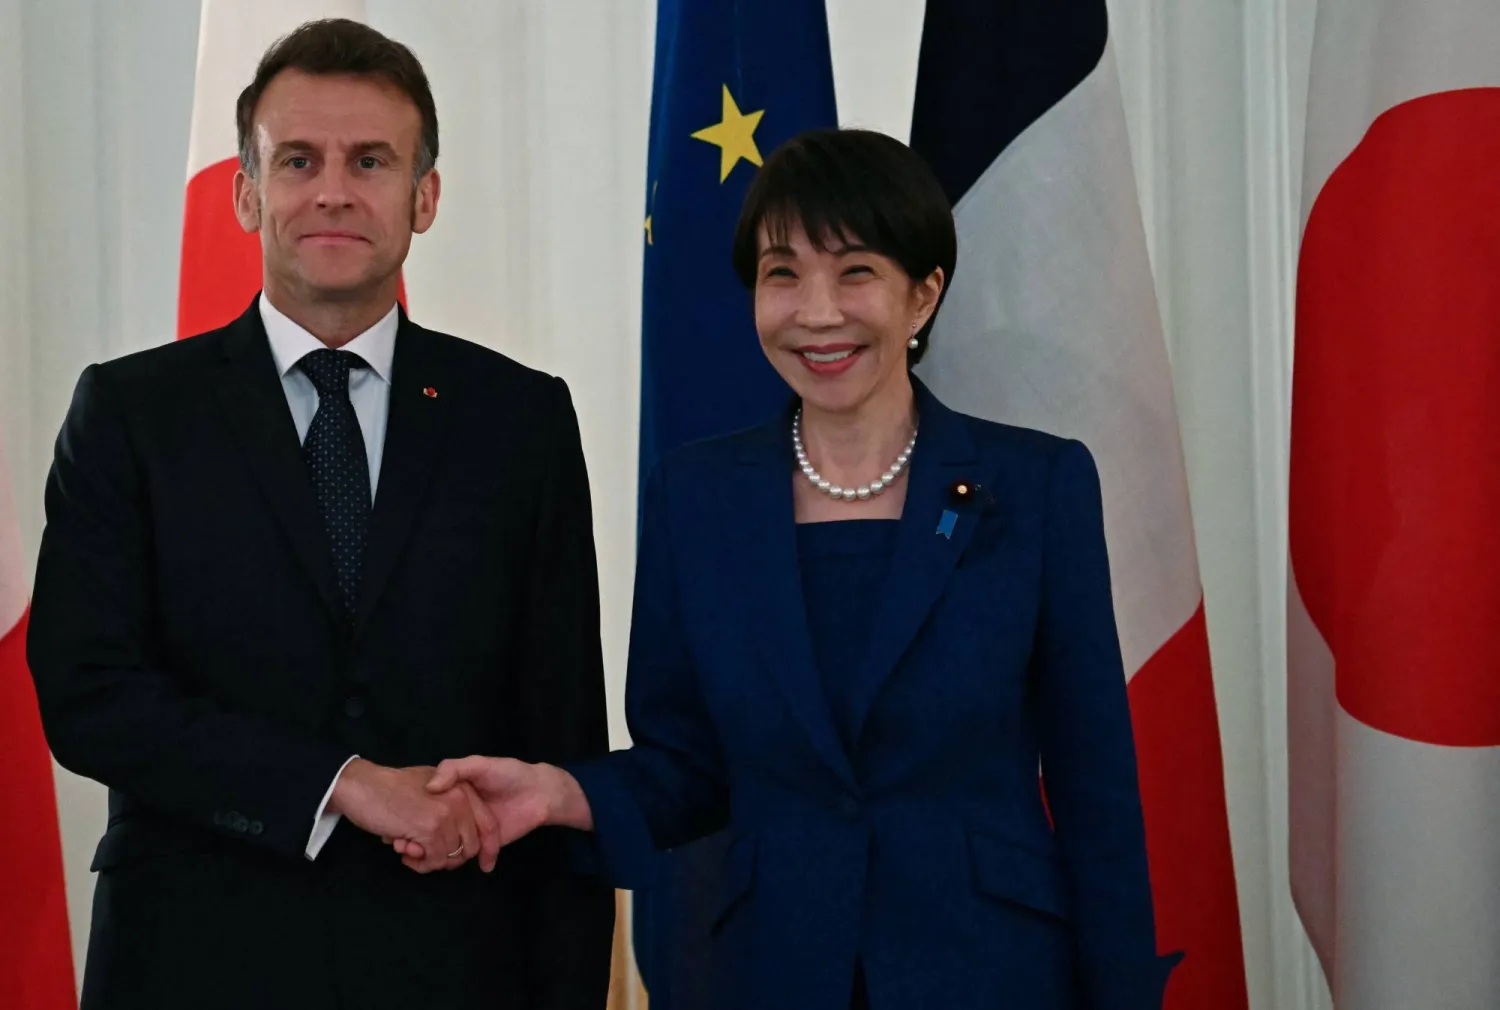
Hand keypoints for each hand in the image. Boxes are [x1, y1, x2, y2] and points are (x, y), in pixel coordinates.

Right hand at [330, 760, 500, 872]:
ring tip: (411, 852)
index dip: (484, 850)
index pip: (488, 827)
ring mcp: (446, 814)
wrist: (362, 785)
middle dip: (451, 858)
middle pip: (471, 847)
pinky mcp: (429, 828)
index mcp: (463, 788)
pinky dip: (421, 864)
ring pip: (451, 857)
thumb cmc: (391, 788)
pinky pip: (434, 860)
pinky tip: (406, 853)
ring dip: (431, 862)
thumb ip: (448, 806)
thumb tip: (458, 839)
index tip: (480, 865)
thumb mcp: (429, 786)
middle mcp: (460, 800)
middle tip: (427, 855)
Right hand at [393, 756, 591, 862]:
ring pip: (439, 846)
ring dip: (423, 854)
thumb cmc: (509, 774)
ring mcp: (468, 830)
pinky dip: (444, 861)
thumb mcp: (479, 764)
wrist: (539, 792)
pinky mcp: (480, 846)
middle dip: (412, 841)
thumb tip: (431, 787)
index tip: (394, 828)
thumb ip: (455, 769)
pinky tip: (428, 862)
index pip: (425, 810)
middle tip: (398, 845)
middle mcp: (457, 814)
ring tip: (408, 854)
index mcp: (454, 795)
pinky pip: (459, 856)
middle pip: (429, 832)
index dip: (410, 820)